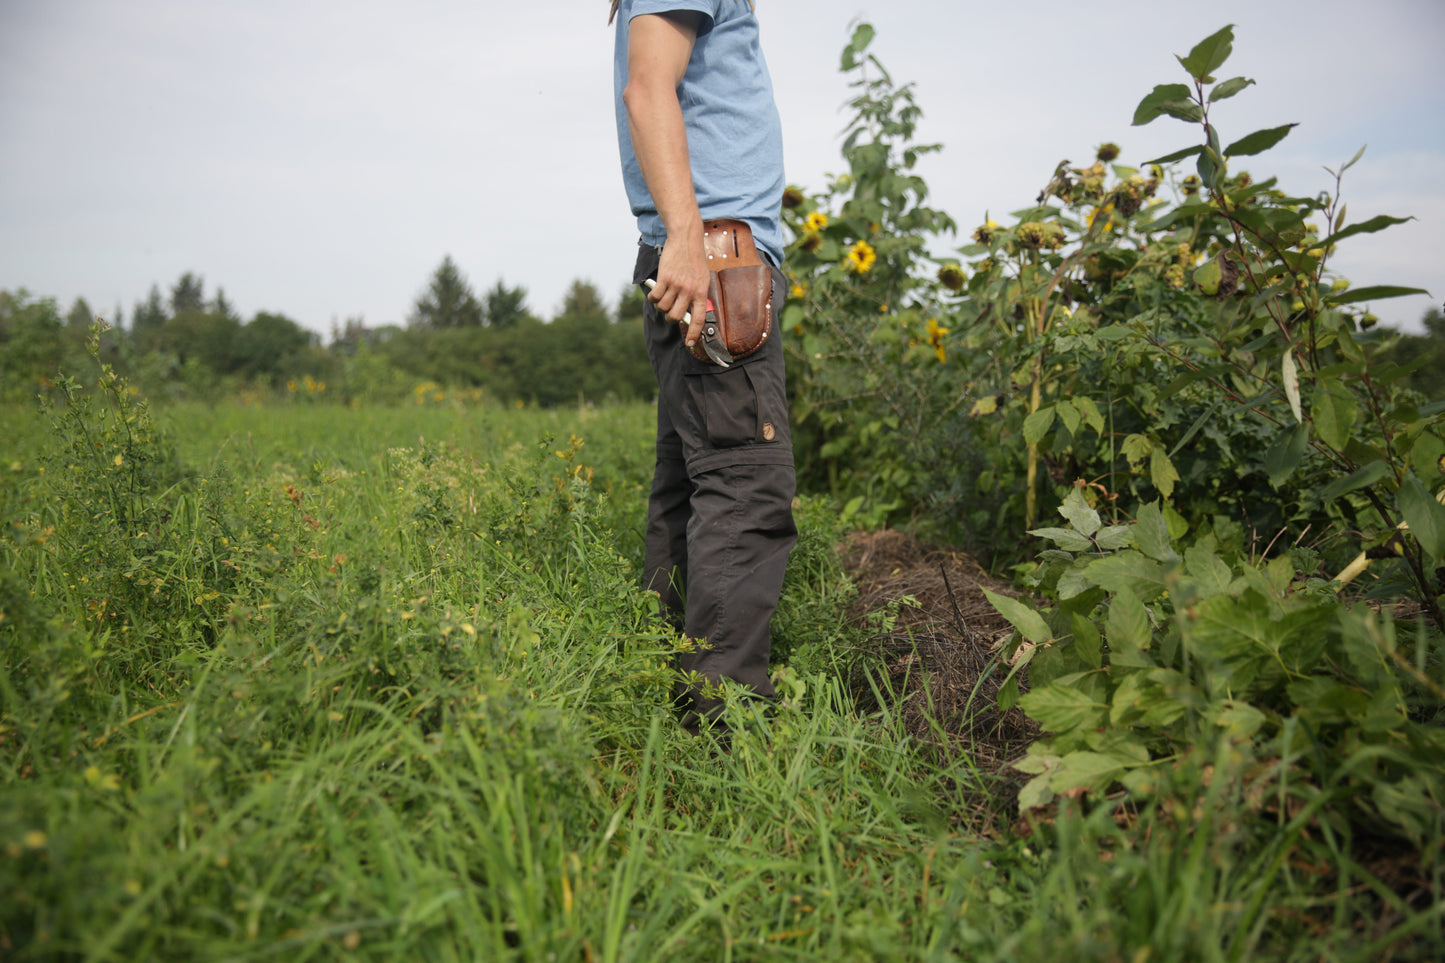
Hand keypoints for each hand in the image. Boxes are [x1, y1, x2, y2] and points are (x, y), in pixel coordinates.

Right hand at [649, 233, 709, 347]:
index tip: (691, 343)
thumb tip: (687, 313)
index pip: (699, 318)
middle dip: (670, 318)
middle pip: (675, 316)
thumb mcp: (702, 277)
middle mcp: (690, 290)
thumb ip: (696, 295)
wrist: (686, 238)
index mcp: (702, 291)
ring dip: (660, 305)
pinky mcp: (665, 278)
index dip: (694, 333)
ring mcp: (677, 284)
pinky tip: (655, 291)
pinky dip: (653, 297)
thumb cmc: (694, 258)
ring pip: (663, 307)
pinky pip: (655, 296)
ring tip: (662, 297)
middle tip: (668, 311)